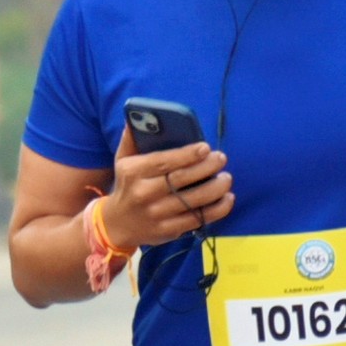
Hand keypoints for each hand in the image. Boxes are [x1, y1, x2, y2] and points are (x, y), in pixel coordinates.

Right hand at [99, 128, 232, 251]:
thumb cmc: (127, 185)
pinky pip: (198, 219)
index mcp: (133, 172)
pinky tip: (227, 198)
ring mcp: (157, 215)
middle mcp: (144, 194)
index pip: (163, 161)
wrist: (117, 224)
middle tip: (221, 158)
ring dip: (216, 188)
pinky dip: (217, 209)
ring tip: (226, 178)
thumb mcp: (123, 160)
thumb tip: (136, 114)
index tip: (205, 147)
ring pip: (193, 201)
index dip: (187, 155)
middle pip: (181, 179)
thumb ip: (131, 138)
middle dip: (206, 167)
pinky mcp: (168, 231)